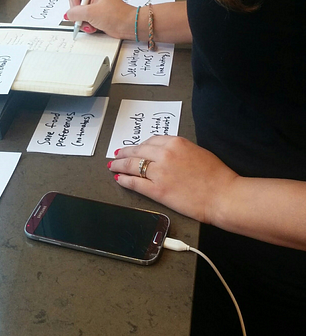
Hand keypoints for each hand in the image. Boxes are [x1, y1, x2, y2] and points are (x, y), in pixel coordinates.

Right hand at [65, 0, 134, 39]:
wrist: (128, 26)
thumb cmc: (117, 15)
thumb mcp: (91, 13)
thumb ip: (75, 12)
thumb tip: (68, 14)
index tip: (79, 8)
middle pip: (75, 1)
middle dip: (79, 13)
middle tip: (84, 18)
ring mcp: (96, 3)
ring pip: (79, 11)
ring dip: (83, 21)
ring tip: (91, 24)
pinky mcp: (97, 13)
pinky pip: (85, 18)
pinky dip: (87, 24)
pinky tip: (93, 27)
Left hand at [109, 136, 237, 225]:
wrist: (222, 195)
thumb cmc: (217, 176)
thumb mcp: (199, 152)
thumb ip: (181, 150)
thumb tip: (169, 155)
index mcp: (177, 143)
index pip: (151, 141)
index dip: (141, 145)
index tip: (136, 148)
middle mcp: (165, 154)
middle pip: (138, 151)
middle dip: (125, 153)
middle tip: (118, 154)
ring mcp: (159, 172)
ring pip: (132, 165)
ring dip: (120, 165)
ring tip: (113, 166)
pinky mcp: (157, 190)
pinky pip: (135, 183)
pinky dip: (124, 180)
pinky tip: (119, 179)